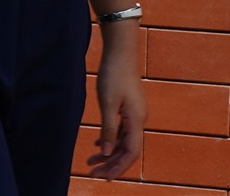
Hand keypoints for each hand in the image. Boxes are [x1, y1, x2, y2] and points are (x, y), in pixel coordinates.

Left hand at [86, 28, 144, 178]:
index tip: (103, 177)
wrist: (120, 51)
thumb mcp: (108, 103)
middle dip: (111, 164)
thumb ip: (108, 129)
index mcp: (136, 120)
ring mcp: (134, 114)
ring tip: (91, 162)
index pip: (131, 153)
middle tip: (92, 173)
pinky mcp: (129, 107)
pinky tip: (98, 144)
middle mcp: (139, 120)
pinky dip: (110, 139)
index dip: (118, 168)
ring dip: (109, 153)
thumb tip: (108, 153)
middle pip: (128, 150)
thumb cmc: (113, 75)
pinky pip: (121, 130)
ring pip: (124, 141)